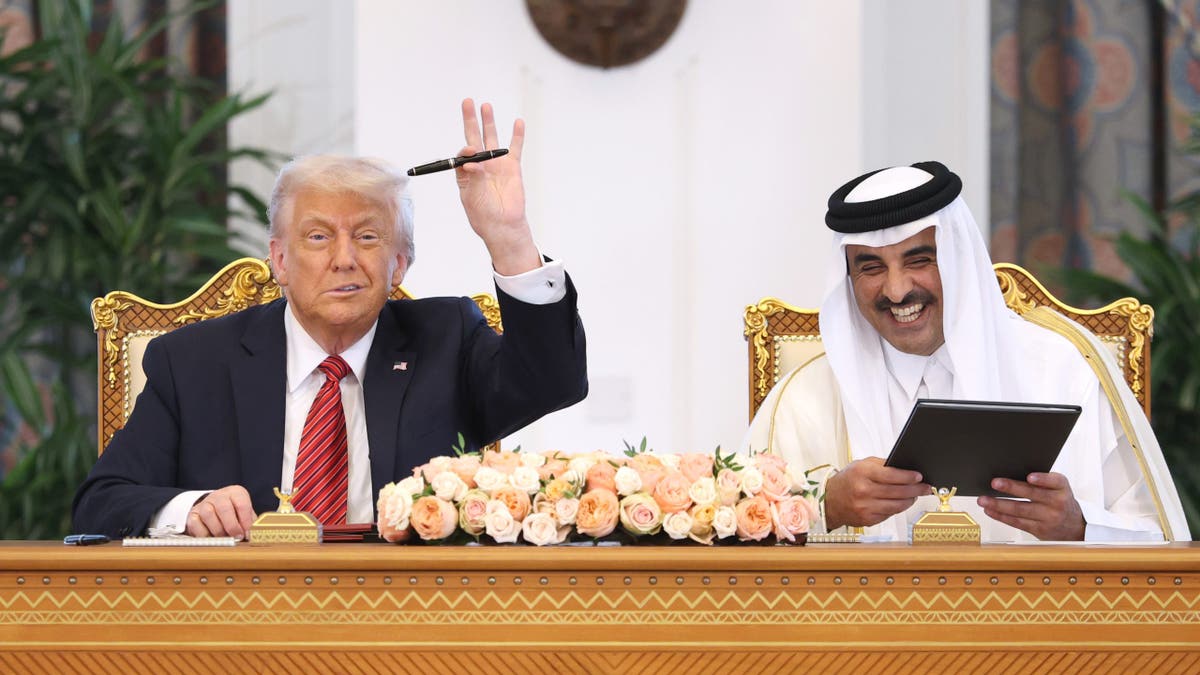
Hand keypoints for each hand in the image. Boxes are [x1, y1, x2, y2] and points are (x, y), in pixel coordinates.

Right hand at [186, 485, 255, 539]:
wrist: (214, 511)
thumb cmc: (234, 515)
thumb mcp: (245, 515)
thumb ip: (249, 523)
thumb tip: (252, 535)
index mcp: (235, 493)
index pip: (242, 504)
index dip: (246, 521)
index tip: (248, 534)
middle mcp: (219, 496)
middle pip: (224, 508)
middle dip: (232, 526)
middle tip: (237, 537)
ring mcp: (204, 504)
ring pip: (208, 515)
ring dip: (218, 531)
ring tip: (225, 538)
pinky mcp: (192, 514)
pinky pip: (195, 525)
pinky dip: (204, 534)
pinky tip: (212, 538)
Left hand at [455, 98, 540, 274]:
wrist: (503, 226)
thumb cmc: (483, 215)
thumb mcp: (471, 197)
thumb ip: (472, 177)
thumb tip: (471, 160)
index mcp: (465, 173)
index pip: (462, 154)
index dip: (465, 150)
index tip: (470, 150)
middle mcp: (479, 165)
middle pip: (474, 137)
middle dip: (470, 119)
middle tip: (467, 102)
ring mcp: (496, 165)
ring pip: (492, 138)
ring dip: (489, 122)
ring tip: (486, 106)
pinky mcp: (512, 168)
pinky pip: (515, 148)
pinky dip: (517, 136)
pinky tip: (517, 122)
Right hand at [824, 457, 929, 529]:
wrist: (830, 501)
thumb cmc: (848, 480)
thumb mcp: (861, 465)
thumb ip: (882, 465)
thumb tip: (906, 468)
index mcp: (862, 473)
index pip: (892, 475)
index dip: (908, 476)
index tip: (919, 476)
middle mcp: (863, 491)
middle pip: (898, 491)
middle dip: (916, 489)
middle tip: (925, 487)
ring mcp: (865, 507)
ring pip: (897, 505)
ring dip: (910, 500)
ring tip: (915, 495)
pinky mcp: (868, 519)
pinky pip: (890, 513)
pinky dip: (898, 508)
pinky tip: (902, 502)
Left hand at [978, 473, 1084, 540]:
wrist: (1074, 527)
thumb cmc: (1059, 501)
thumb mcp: (1059, 488)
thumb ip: (1042, 481)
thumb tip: (1010, 472)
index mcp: (1062, 488)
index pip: (1055, 481)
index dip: (1042, 479)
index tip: (1030, 477)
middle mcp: (1057, 503)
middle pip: (1032, 495)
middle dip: (1012, 488)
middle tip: (995, 483)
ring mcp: (1048, 518)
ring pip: (1020, 510)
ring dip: (999, 505)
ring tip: (983, 499)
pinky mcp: (1039, 529)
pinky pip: (1017, 522)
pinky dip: (1001, 516)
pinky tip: (989, 510)